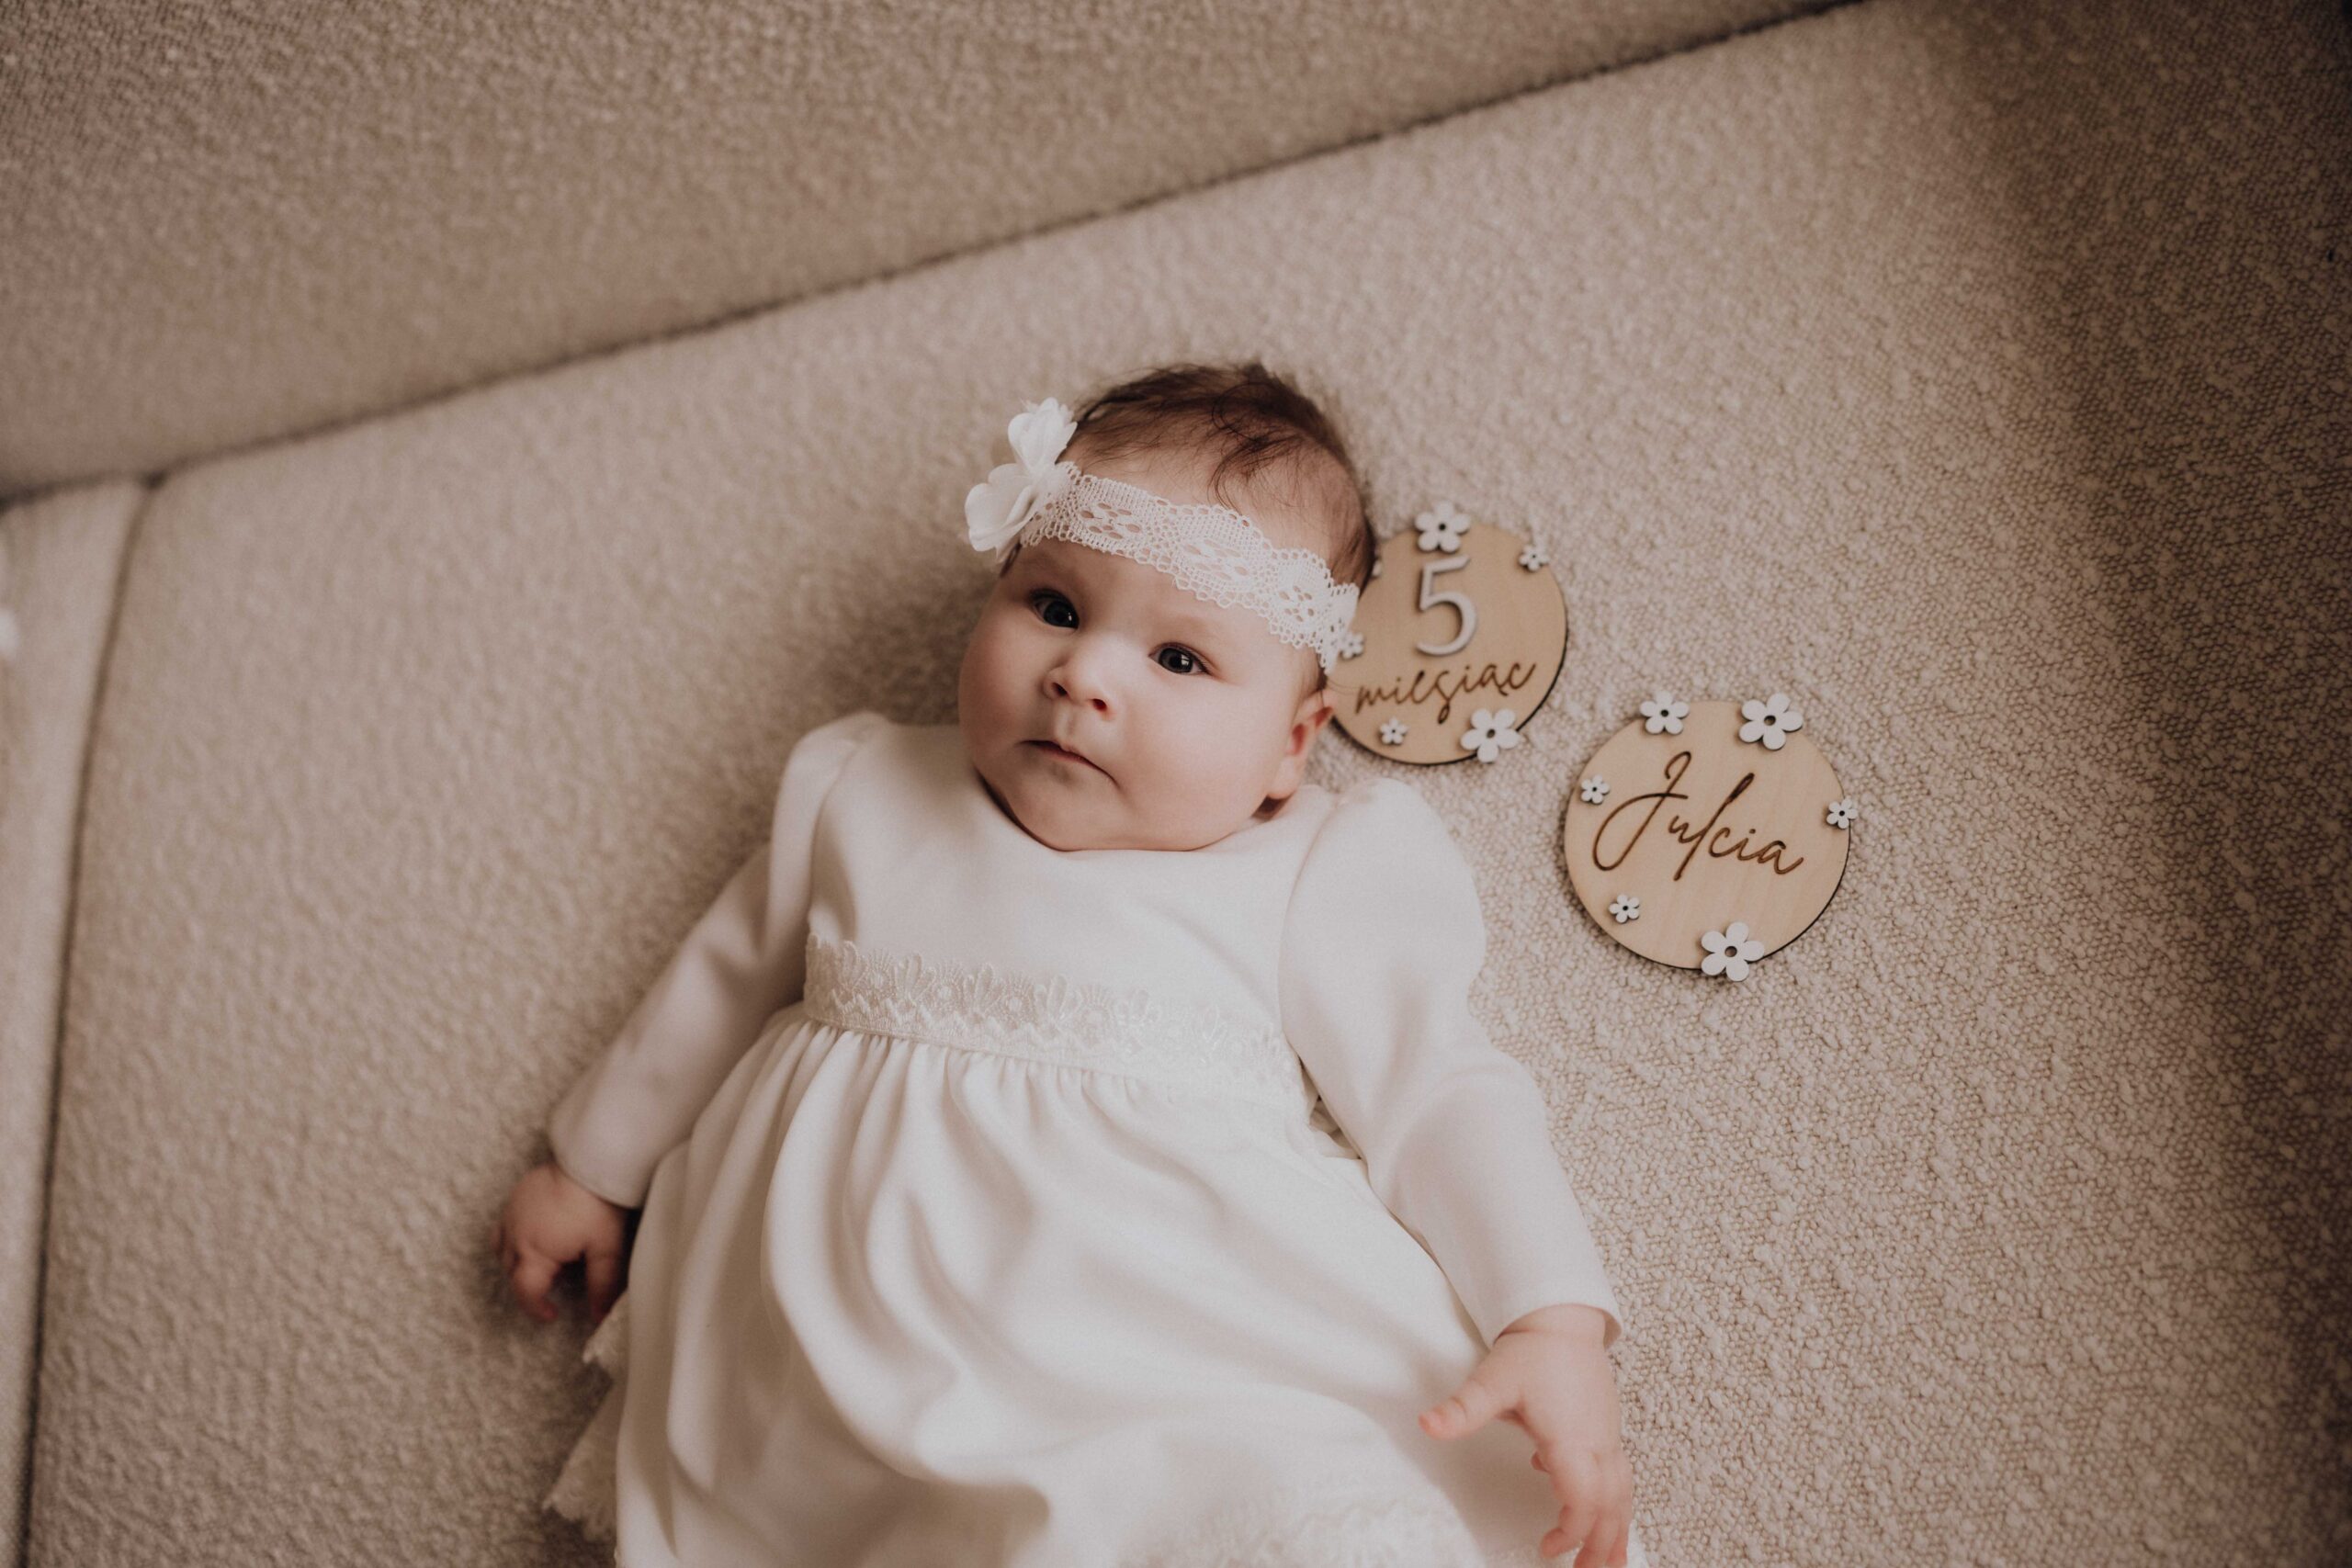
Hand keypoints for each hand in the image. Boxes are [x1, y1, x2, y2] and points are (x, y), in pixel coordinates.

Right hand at [492, 1159, 627, 1323]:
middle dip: (529, 1285)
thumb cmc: (599, 1204)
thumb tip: (598, 1317)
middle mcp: (516, 1234)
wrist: (592, 1159)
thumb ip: (601, 1285)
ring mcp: (511, 1213)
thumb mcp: (606, 1249)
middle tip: (558, 1282)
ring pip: (502, 1250)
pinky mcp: (515, 1195)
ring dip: (517, 1262)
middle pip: (511, 1272)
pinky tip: (538, 1233)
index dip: (535, 1308)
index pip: (524, 1291)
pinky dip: (513, 1238)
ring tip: (548, 1258)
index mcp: (535, 1251)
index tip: (552, 1314)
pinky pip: (503, 1225)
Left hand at [1418, 1304, 1632, 1565]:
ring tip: (1608, 1562)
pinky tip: (1586, 1506)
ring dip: (1616, 1530)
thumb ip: (1461, 1409)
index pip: (1583, 1499)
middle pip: (1610, 1506)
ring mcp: (1607, 1436)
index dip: (1571, 1530)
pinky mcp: (1607, 1429)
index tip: (1547, 1548)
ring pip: (1623, 1493)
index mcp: (1571, 1438)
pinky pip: (1620, 1476)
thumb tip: (1427, 1425)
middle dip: (1600, 1545)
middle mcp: (1597, 1442)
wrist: (1561, 1318)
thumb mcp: (1491, 1380)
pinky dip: (1614, 1503)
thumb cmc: (1531, 1350)